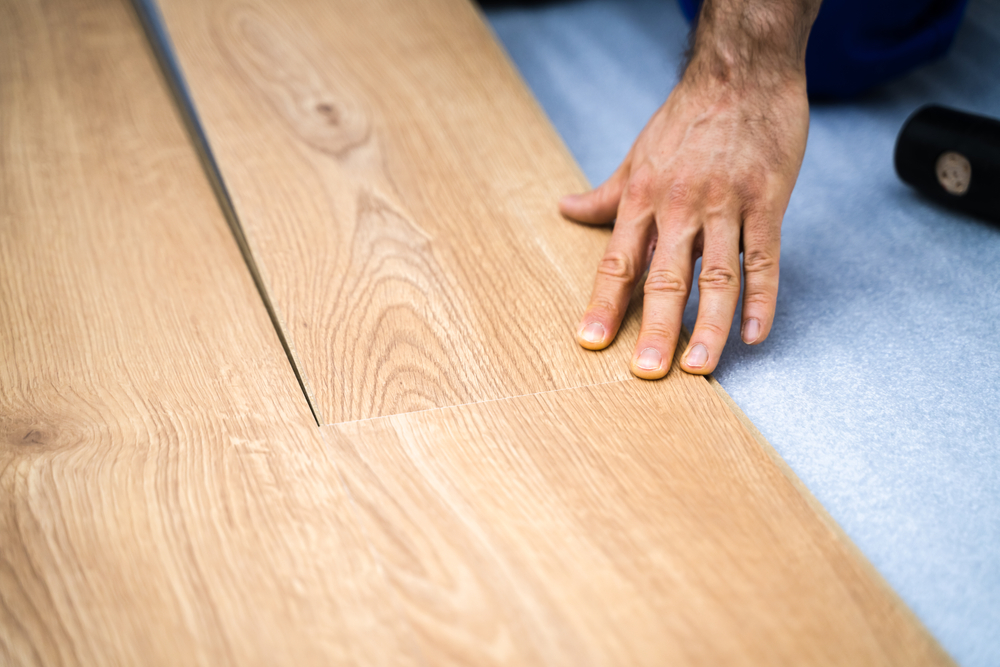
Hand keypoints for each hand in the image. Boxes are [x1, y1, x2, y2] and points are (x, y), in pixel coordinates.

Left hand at [560, 63, 809, 378]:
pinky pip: (764, 258)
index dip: (603, 303)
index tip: (591, 340)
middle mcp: (680, 207)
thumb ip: (606, 194)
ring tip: (700, 368)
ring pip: (716, 276)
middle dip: (654, 328)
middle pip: (664, 278)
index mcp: (643, 199)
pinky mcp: (767, 201)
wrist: (742, 71)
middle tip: (646, 371)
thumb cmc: (687, 117)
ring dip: (708, 325)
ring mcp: (725, 205)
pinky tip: (754, 334)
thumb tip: (566, 209)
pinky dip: (761, 298)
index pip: (618, 261)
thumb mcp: (636, 155)